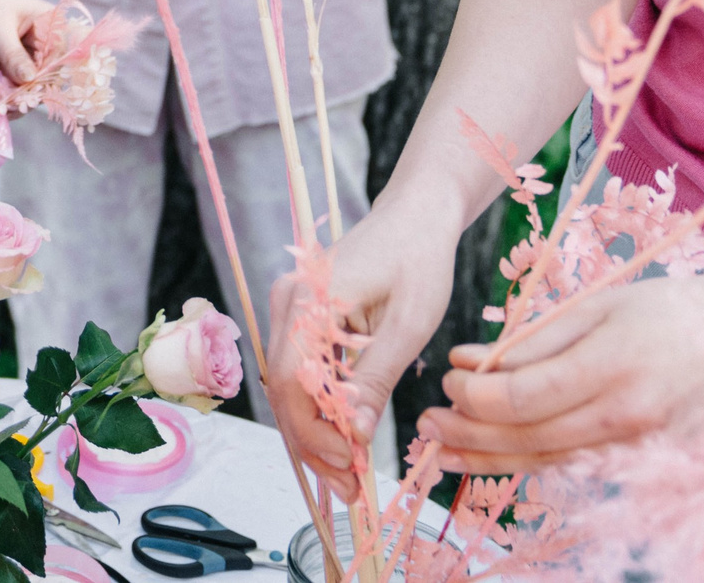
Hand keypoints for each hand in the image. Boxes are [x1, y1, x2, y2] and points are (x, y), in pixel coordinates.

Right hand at [265, 191, 459, 496]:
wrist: (416, 214)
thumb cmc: (419, 258)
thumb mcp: (409, 322)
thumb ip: (376, 377)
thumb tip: (355, 434)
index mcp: (307, 299)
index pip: (292, 380)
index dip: (315, 429)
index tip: (351, 463)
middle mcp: (285, 303)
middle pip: (284, 391)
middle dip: (315, 444)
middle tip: (351, 490)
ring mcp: (288, 311)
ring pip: (290, 389)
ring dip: (316, 433)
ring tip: (349, 477)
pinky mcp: (301, 319)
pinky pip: (302, 374)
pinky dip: (321, 410)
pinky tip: (344, 441)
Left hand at [417, 273, 703, 473]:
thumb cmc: (665, 311)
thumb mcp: (596, 308)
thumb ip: (531, 342)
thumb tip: (466, 362)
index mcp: (612, 366)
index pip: (524, 398)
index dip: (475, 396)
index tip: (449, 380)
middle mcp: (626, 415)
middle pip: (529, 437)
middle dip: (470, 433)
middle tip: (427, 424)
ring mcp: (637, 445)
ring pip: (548, 460)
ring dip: (489, 459)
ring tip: (442, 451)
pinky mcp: (642, 460)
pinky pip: (574, 463)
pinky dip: (528, 462)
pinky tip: (491, 459)